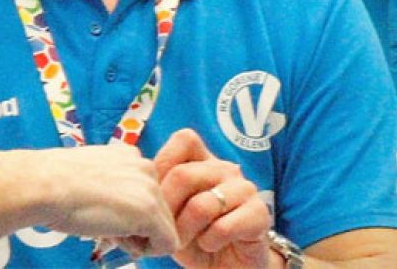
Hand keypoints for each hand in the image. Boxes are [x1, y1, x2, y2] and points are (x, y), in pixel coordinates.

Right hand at [32, 143, 178, 257]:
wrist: (44, 186)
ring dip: (139, 238)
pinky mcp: (149, 212)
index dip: (128, 214)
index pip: (145, 194)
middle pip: (158, 211)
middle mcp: (145, 166)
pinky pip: (168, 243)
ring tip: (107, 231)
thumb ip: (113, 189)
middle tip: (106, 227)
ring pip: (164, 228)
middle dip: (137, 227)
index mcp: (130, 156)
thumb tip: (123, 217)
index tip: (104, 214)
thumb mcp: (90, 177)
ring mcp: (149, 188)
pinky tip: (120, 241)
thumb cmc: (54, 185)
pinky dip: (149, 251)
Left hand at [154, 129, 273, 267]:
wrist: (228, 264)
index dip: (163, 166)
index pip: (184, 140)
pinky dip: (209, 241)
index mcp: (204, 161)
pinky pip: (224, 226)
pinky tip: (209, 244)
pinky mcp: (259, 214)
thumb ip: (158, 191)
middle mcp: (226, 169)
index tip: (155, 197)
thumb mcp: (170, 211)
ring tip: (184, 242)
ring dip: (185, 231)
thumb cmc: (196, 234)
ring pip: (202, 205)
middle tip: (163, 231)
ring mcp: (245, 189)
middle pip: (184, 175)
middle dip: (166, 210)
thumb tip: (137, 184)